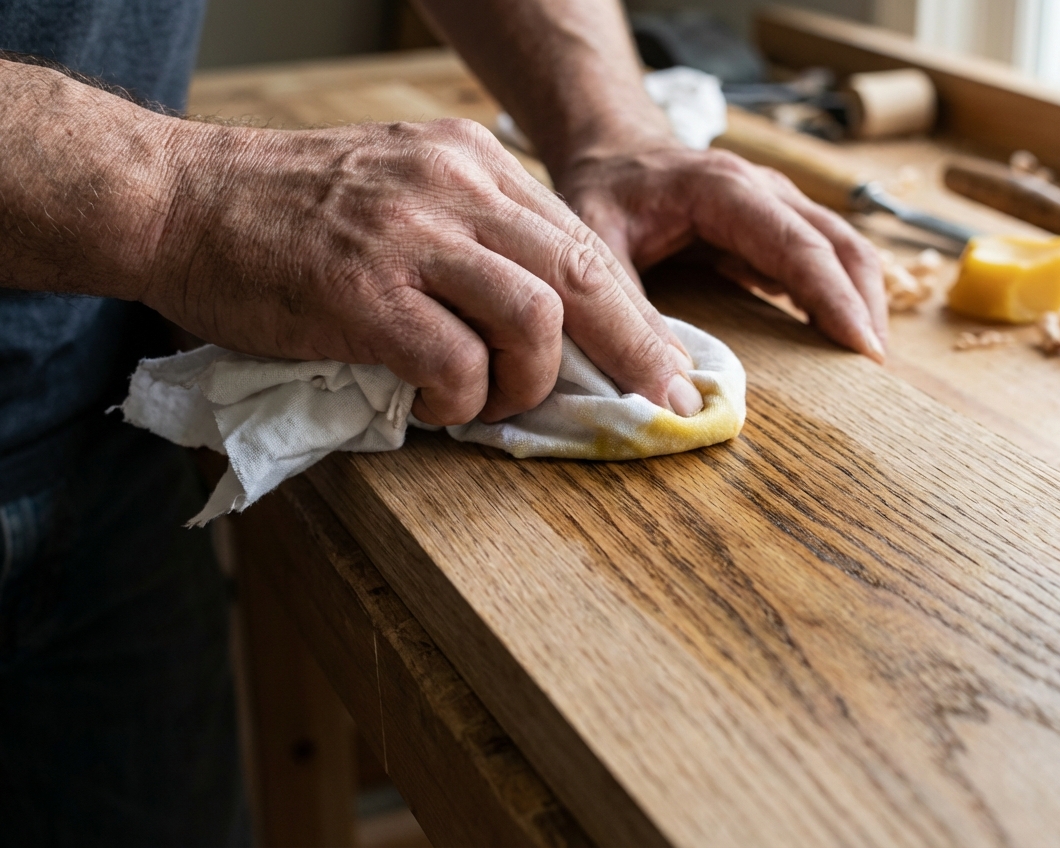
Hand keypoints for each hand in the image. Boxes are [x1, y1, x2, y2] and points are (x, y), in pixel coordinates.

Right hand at [150, 117, 701, 424]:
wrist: (179, 198)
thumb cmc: (287, 212)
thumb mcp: (402, 192)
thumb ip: (473, 239)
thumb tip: (543, 318)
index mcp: (473, 162)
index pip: (585, 243)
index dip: (636, 314)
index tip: (666, 365)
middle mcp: (455, 186)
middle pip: (587, 276)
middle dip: (638, 352)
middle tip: (664, 405)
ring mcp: (411, 235)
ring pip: (536, 318)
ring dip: (529, 384)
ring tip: (493, 406)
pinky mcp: (364, 290)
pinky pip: (456, 363)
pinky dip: (460, 401)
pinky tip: (435, 406)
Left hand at [554, 141, 888, 361]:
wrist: (608, 151)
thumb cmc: (602, 191)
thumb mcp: (594, 244)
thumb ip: (625, 308)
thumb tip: (671, 384)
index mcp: (725, 189)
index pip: (799, 245)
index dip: (835, 298)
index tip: (862, 348)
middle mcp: (764, 190)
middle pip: (839, 244)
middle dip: (863, 304)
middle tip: (873, 367)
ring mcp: (775, 206)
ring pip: (841, 249)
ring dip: (859, 301)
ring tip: (865, 360)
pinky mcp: (773, 228)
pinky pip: (820, 260)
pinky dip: (837, 297)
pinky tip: (836, 339)